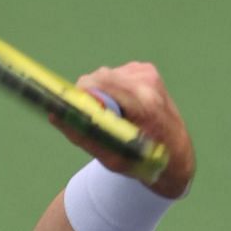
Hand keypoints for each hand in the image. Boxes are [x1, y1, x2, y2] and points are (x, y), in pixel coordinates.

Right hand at [59, 59, 193, 199]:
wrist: (176, 153)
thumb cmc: (142, 160)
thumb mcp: (110, 156)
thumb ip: (82, 135)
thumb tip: (55, 115)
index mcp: (142, 103)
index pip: (100, 83)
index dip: (81, 94)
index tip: (72, 108)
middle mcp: (147, 82)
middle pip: (100, 77)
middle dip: (91, 96)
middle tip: (95, 119)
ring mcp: (148, 73)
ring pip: (107, 76)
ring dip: (103, 94)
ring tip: (114, 116)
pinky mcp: (147, 69)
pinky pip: (117, 75)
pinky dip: (114, 90)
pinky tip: (125, 108)